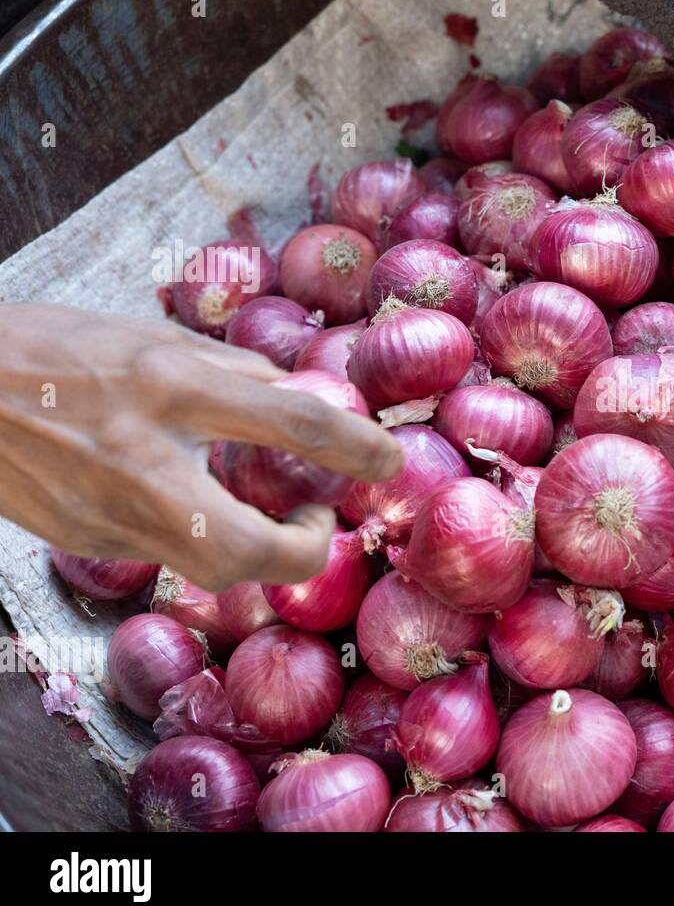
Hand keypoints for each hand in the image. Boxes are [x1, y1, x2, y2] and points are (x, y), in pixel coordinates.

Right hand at [0, 304, 402, 590]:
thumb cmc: (52, 348)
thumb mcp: (151, 338)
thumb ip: (233, 372)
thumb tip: (304, 396)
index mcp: (168, 386)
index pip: (292, 422)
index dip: (357, 447)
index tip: (390, 460)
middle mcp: (142, 458)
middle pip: (252, 550)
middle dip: (307, 551)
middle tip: (319, 520)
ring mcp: (108, 513)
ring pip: (210, 567)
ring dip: (255, 549)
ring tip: (263, 509)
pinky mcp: (87, 541)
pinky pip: (168, 554)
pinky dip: (198, 535)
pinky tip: (187, 500)